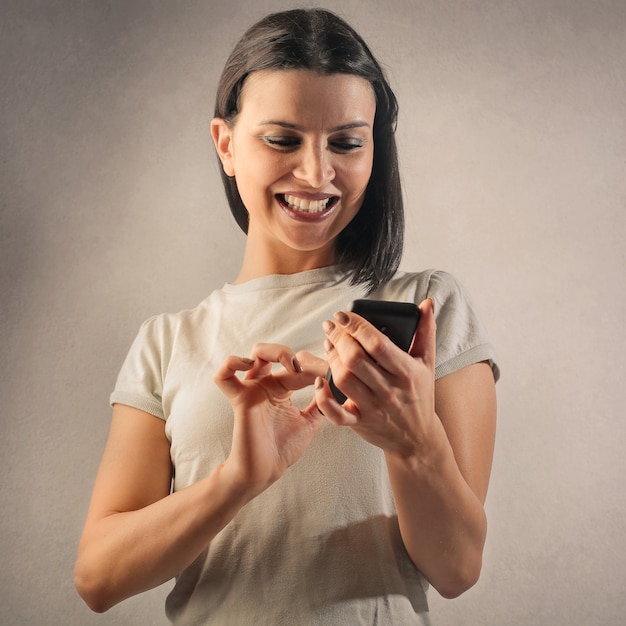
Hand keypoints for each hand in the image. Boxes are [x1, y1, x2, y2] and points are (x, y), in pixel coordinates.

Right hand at [214, 343, 323, 496]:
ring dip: (273, 351)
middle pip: (271, 351)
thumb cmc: (282, 450)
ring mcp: (251, 390)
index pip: (295, 364)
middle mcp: (264, 385)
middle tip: (304, 368)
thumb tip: (333, 385)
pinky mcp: (240, 400)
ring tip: (290, 365)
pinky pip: (224, 376)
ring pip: (254, 353)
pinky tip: (251, 367)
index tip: (328, 374)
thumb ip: (320, 403)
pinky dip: (232, 363)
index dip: (312, 365)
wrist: (264, 472)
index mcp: (280, 389)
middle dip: (288, 352)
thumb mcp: (310, 421)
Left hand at [315, 299, 436, 457]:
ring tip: (329, 345)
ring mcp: (373, 407)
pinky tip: (320, 381)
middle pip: (356, 359)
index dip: (356, 326)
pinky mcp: (359, 423)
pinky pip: (336, 414)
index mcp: (406, 372)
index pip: (377, 344)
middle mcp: (389, 390)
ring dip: (331, 359)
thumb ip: (426, 331)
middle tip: (331, 327)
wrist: (418, 438)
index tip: (343, 315)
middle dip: (339, 338)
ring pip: (344, 379)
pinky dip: (324, 398)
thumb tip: (427, 303)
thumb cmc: (420, 394)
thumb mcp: (427, 362)